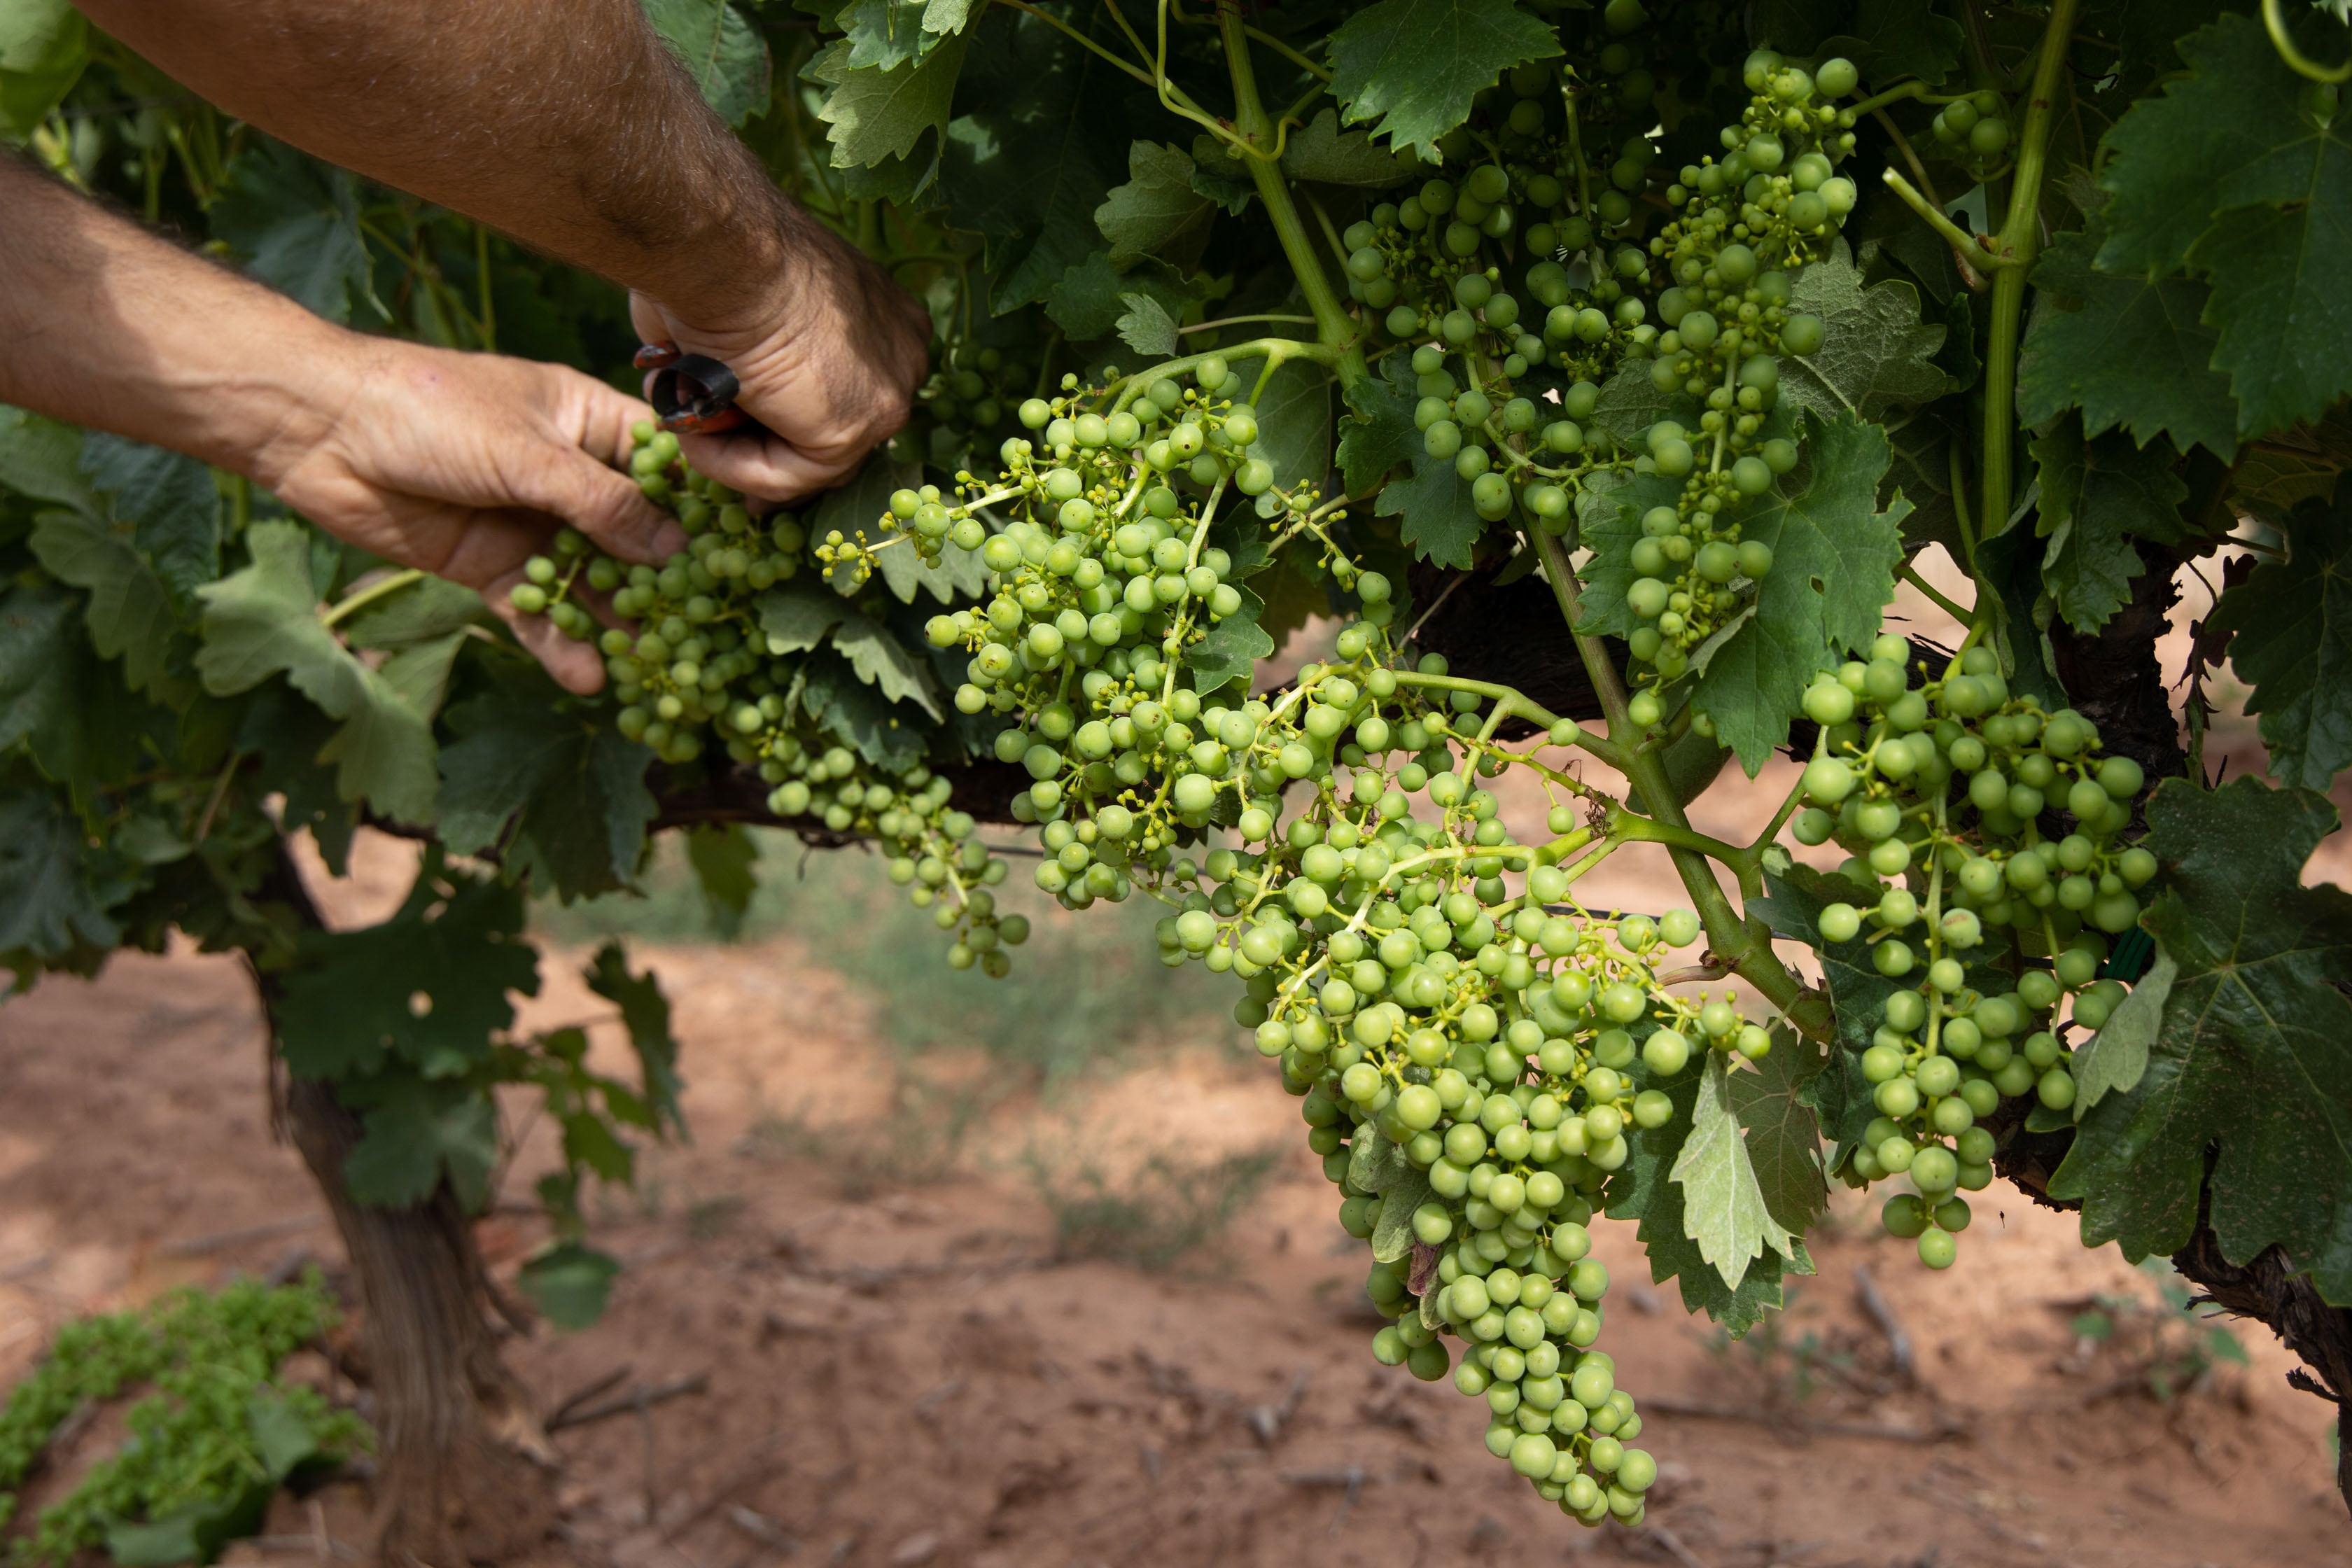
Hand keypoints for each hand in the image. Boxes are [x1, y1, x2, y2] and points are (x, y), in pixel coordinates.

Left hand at [256, 341, 685, 693]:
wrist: (320, 430)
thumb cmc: (430, 412)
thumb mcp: (527, 454)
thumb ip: (603, 506)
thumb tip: (676, 551)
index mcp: (586, 423)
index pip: (663, 470)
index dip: (699, 513)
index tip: (740, 560)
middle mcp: (567, 474)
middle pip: (632, 535)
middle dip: (664, 583)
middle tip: (701, 632)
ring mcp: (530, 523)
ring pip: (589, 580)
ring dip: (615, 622)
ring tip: (650, 669)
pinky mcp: (491, 565)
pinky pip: (537, 610)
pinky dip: (559, 643)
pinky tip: (586, 677)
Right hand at [629, 218, 929, 501]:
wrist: (719, 246)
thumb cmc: (718, 258)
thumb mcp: (750, 308)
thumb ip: (751, 357)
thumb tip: (703, 397)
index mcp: (886, 319)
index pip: (849, 393)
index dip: (790, 424)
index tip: (742, 438)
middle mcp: (905, 356)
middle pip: (837, 434)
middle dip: (772, 455)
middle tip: (714, 459)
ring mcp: (888, 394)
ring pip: (807, 460)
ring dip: (736, 453)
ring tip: (683, 421)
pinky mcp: (855, 428)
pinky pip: (788, 475)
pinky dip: (734, 465)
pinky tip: (697, 432)